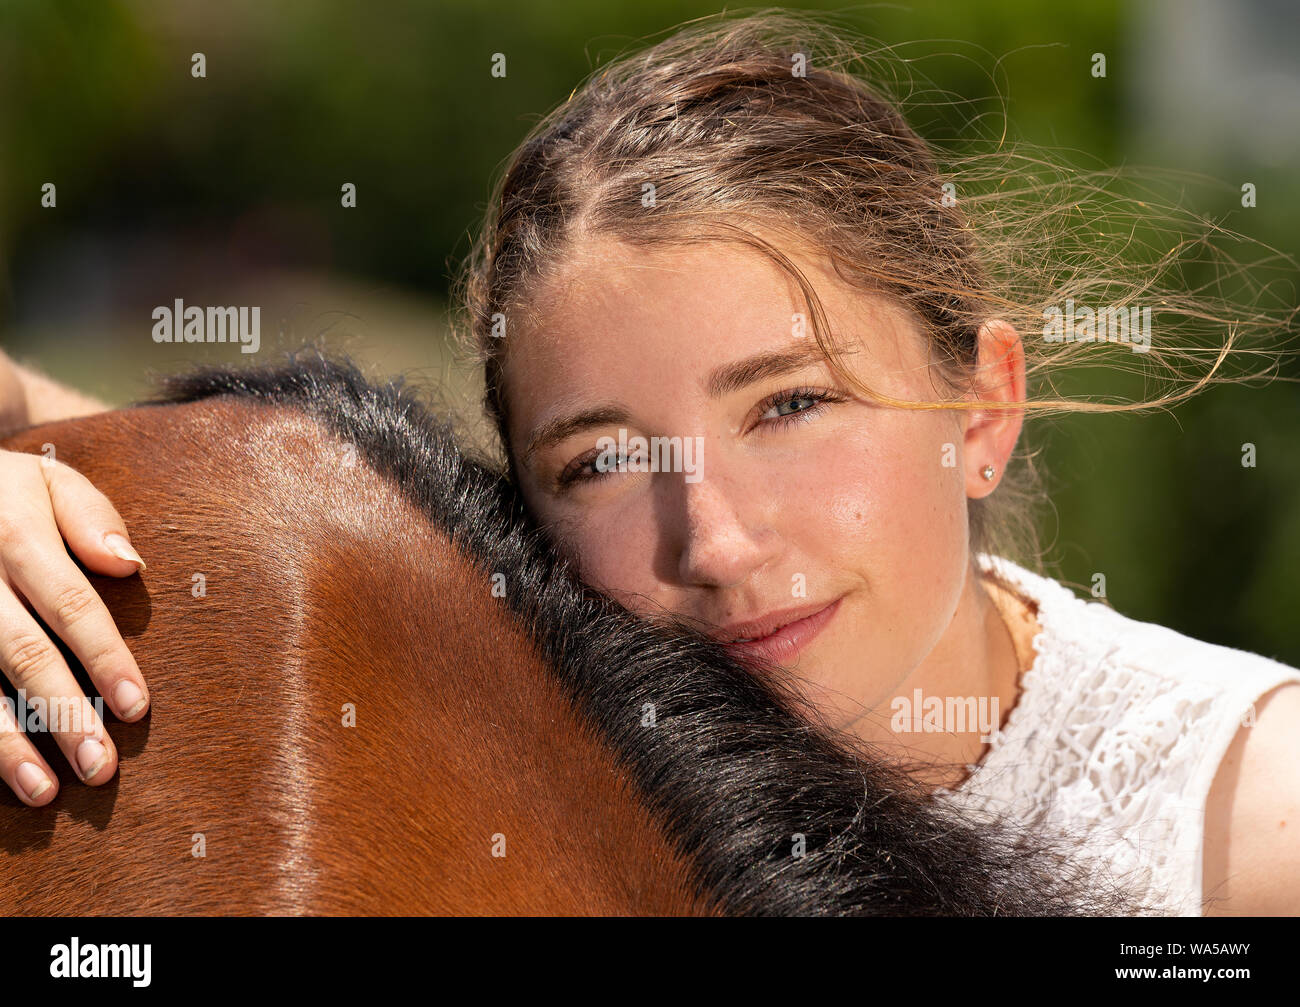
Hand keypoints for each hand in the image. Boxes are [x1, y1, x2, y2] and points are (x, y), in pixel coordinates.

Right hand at [0, 450, 149, 805]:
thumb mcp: (45, 479)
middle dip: (63, 713)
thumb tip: (129, 563)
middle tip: (102, 768)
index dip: (103, 657)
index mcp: (14, 534)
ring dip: (4, 743)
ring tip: (43, 791)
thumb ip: (89, 515)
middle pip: (21, 652)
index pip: (69, 603)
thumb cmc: (0, 491)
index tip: (136, 708)